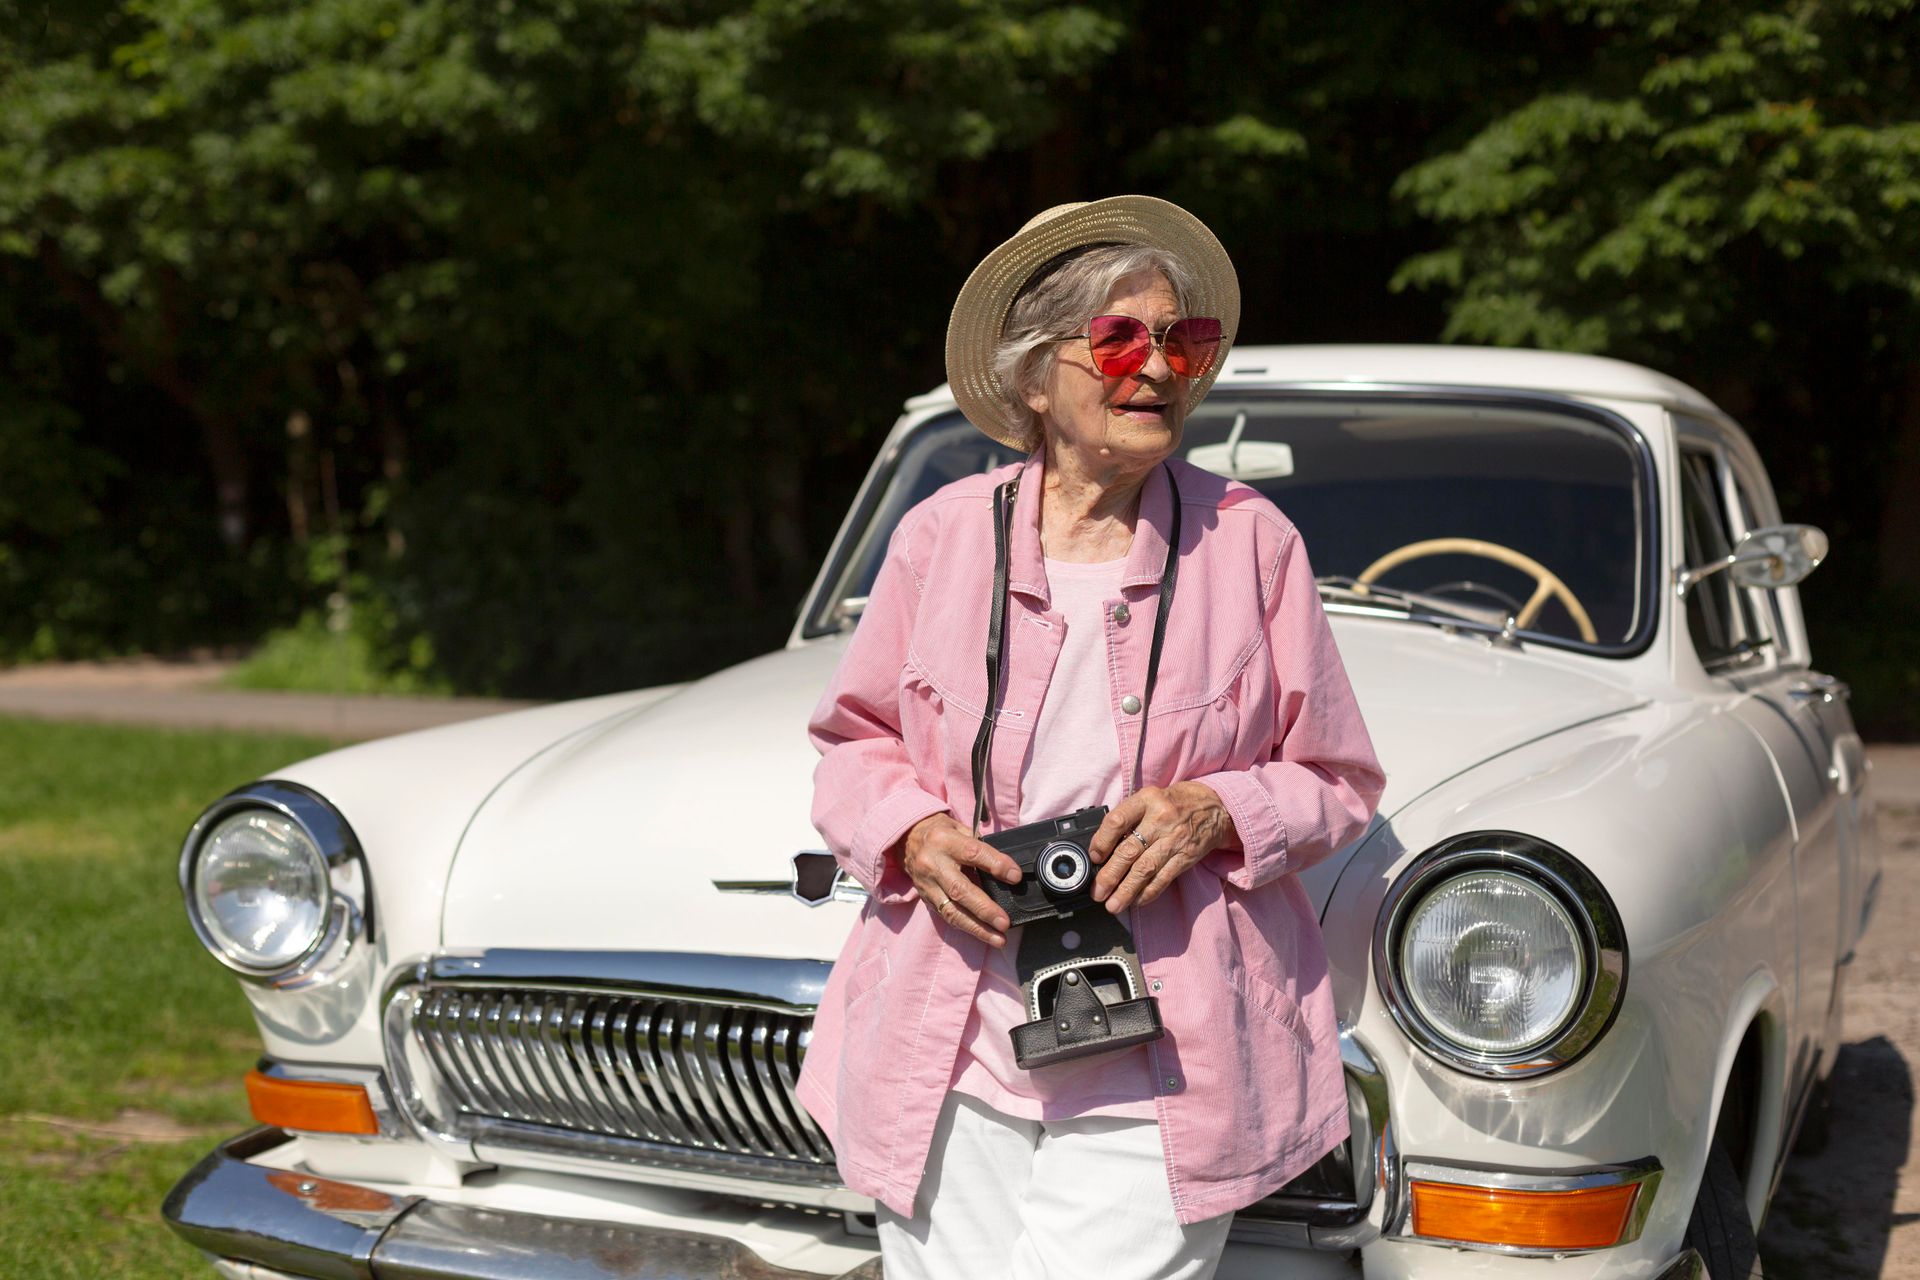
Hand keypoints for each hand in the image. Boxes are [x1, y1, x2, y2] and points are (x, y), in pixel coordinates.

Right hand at [896, 813, 1023, 946]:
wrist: (908, 839)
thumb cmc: (941, 833)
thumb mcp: (960, 829)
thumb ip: (981, 847)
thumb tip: (1008, 870)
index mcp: (944, 841)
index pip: (973, 853)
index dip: (996, 865)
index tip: (1015, 877)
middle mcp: (933, 864)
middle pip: (960, 890)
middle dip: (984, 909)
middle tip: (1004, 923)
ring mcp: (927, 884)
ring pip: (951, 910)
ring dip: (977, 928)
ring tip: (998, 938)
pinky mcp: (926, 898)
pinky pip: (946, 916)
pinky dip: (966, 926)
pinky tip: (983, 934)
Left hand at [1088, 782, 1236, 912]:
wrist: (1215, 807)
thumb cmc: (1175, 803)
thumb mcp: (1150, 798)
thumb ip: (1129, 818)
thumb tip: (1103, 848)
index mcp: (1146, 800)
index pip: (1117, 820)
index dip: (1102, 841)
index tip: (1094, 857)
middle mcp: (1160, 819)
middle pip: (1129, 851)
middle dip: (1110, 875)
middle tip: (1097, 892)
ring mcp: (1174, 839)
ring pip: (1145, 869)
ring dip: (1126, 890)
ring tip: (1113, 905)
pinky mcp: (1186, 856)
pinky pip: (1164, 878)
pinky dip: (1148, 893)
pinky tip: (1136, 901)